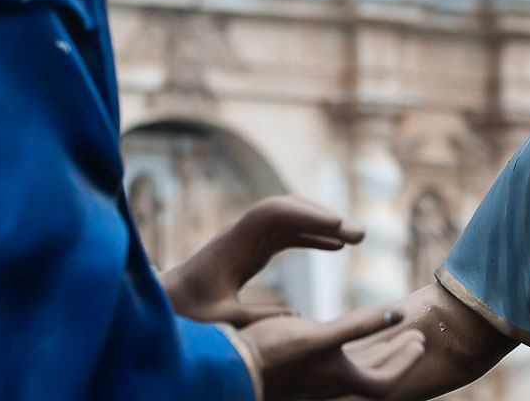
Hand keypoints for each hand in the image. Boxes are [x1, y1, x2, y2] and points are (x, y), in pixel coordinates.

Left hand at [160, 195, 364, 326]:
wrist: (167, 301)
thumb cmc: (188, 311)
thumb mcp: (219, 320)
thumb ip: (253, 317)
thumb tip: (294, 317)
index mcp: (233, 244)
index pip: (272, 214)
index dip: (305, 215)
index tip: (338, 225)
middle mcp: (243, 234)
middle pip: (286, 209)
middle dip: (323, 216)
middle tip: (361, 234)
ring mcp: (249, 239)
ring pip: (291, 220)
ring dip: (323, 224)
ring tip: (358, 238)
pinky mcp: (253, 249)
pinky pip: (288, 235)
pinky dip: (313, 236)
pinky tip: (337, 245)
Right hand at [241, 305, 426, 400]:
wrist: (231, 366)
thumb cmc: (275, 355)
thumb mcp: (322, 338)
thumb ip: (360, 326)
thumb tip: (398, 316)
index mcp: (339, 379)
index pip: (385, 382)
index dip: (406, 364)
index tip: (419, 340)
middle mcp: (330, 383)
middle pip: (373, 374)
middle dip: (395, 355)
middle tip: (414, 336)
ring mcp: (314, 377)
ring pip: (355, 368)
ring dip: (376, 350)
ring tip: (389, 331)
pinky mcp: (298, 365)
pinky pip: (334, 359)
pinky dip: (349, 346)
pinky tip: (344, 331)